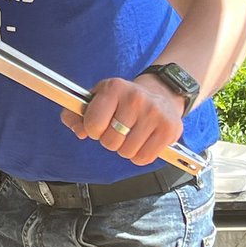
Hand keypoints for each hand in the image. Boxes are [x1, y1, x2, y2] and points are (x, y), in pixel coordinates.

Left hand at [60, 76, 184, 166]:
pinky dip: (140, 156)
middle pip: (110, 141)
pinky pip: (145, 158)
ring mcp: (154, 113)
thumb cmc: (123, 99)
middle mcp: (135, 98)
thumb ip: (76, 114)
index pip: (93, 124)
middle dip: (109, 140)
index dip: (92, 130)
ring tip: (130, 134)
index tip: (98, 125)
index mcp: (113, 88)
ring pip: (127, 152)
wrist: (160, 92)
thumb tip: (78, 131)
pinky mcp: (169, 129)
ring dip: (125, 149)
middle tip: (117, 129)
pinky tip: (142, 141)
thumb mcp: (96, 98)